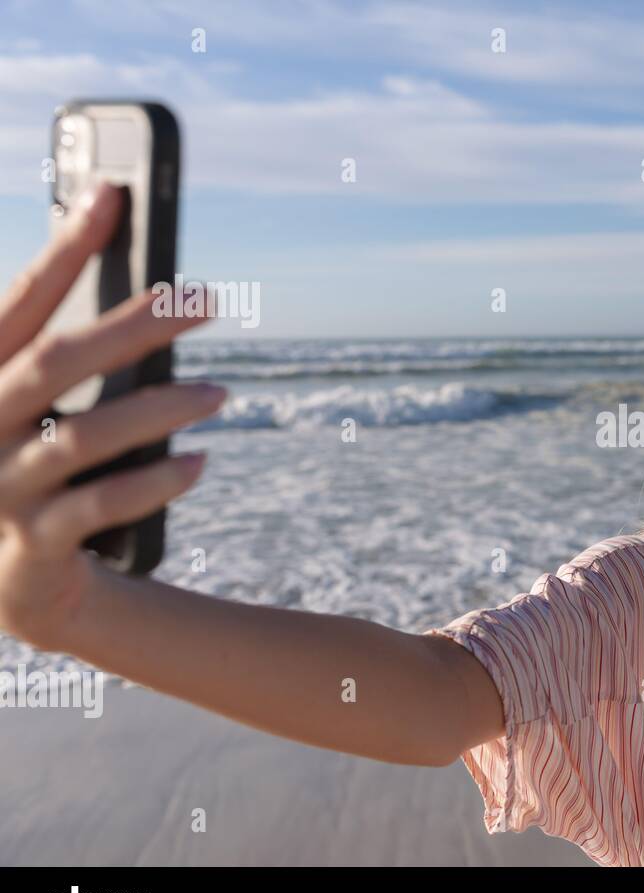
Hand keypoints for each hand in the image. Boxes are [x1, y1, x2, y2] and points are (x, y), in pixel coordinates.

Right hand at [0, 181, 224, 650]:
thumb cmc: (24, 468)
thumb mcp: (29, 408)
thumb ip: (63, 353)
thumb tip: (131, 276)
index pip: (20, 304)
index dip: (65, 250)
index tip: (114, 195)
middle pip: (56, 362)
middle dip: (133, 326)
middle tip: (205, 302)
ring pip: (82, 437)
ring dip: (159, 410)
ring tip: (222, 394)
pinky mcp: (31, 545)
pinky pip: (99, 508)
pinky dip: (155, 483)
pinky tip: (201, 463)